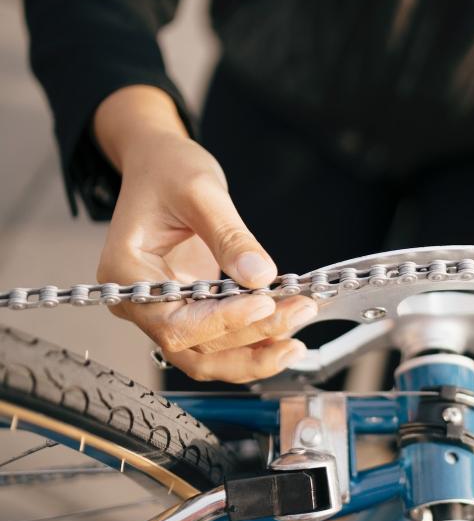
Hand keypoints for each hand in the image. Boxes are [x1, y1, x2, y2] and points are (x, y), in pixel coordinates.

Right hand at [94, 86, 316, 382]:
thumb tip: (260, 276)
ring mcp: (163, 311)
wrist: (160, 164)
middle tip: (300, 311)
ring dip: (254, 354)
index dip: (223, 321)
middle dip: (251, 338)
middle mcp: (139, 303)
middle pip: (194, 347)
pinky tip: (285, 336)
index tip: (265, 304)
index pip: (175, 322)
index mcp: (125, 275)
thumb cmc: (167, 170)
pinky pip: (218, 342)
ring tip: (298, 339)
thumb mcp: (200, 191)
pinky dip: (251, 345)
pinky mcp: (189, 310)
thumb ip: (229, 236)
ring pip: (206, 356)